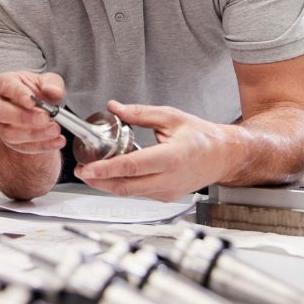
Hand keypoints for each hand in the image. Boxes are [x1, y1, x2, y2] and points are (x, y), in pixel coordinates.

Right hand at [0, 71, 66, 154]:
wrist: (40, 109)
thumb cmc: (39, 91)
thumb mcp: (49, 81)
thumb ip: (53, 84)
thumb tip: (53, 91)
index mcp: (2, 83)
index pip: (7, 87)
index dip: (19, 95)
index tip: (33, 102)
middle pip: (1, 113)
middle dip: (23, 117)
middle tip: (45, 118)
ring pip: (9, 133)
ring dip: (34, 134)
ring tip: (55, 130)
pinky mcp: (9, 141)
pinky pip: (21, 147)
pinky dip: (41, 146)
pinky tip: (57, 141)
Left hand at [74, 101, 236, 200]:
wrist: (223, 156)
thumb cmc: (201, 136)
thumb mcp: (171, 117)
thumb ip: (140, 113)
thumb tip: (115, 107)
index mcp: (172, 158)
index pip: (132, 167)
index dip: (107, 169)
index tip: (87, 168)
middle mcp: (170, 179)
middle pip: (126, 186)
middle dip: (99, 181)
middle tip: (80, 171)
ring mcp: (168, 192)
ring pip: (131, 192)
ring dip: (107, 184)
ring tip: (90, 172)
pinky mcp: (166, 197)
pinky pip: (139, 193)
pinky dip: (122, 185)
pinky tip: (110, 175)